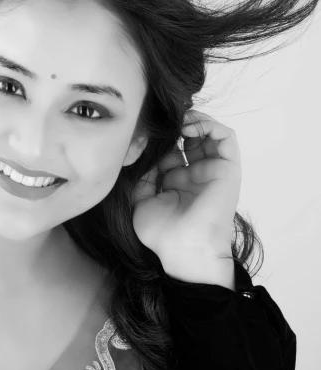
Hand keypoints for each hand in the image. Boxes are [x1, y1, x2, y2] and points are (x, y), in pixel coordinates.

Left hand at [131, 110, 241, 265]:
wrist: (184, 248)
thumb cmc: (163, 234)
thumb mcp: (141, 202)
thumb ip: (142, 177)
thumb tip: (141, 154)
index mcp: (178, 183)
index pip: (171, 151)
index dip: (159, 142)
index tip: (144, 136)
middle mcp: (197, 175)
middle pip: (191, 139)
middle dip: (177, 127)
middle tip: (162, 123)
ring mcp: (213, 171)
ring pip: (210, 134)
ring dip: (194, 121)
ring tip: (177, 121)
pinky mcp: (227, 169)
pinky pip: (226, 137)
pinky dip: (209, 125)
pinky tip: (188, 127)